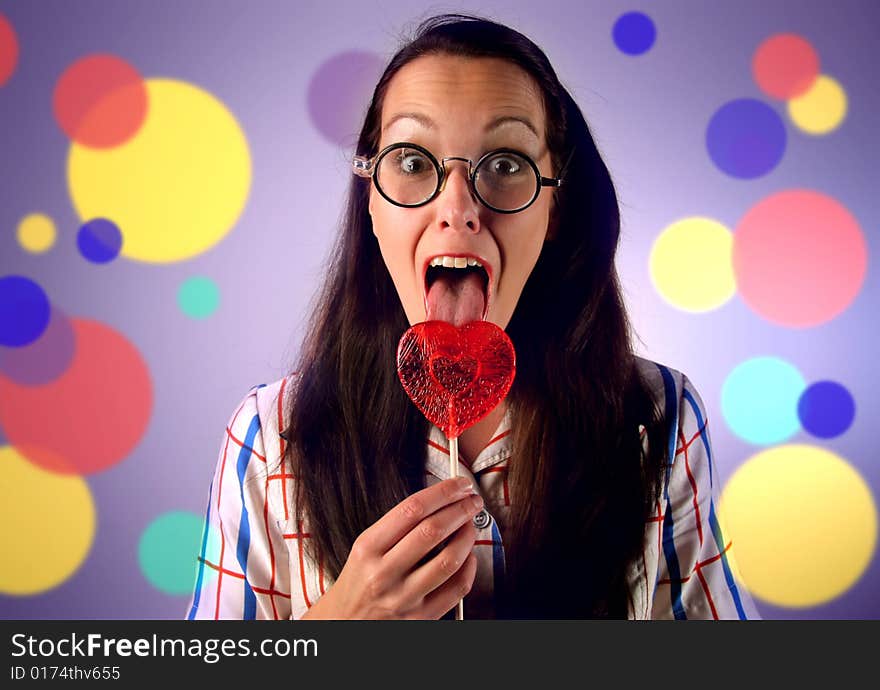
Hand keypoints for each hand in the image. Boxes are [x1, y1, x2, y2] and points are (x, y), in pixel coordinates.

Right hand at [300, 476, 482, 618]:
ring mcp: (403, 598)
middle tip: (472, 500)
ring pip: (449, 559)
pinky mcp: (420, 618)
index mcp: (369, 548)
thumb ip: (397, 526)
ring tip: (471, 525)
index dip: (442, 492)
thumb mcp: (364, 548)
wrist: (344, 623)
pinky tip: (468, 555)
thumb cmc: (358, 582)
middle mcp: (384, 573)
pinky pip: (456, 589)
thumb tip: (439, 502)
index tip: (458, 484)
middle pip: (433, 530)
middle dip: (461, 509)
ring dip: (467, 536)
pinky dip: (469, 567)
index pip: (412, 509)